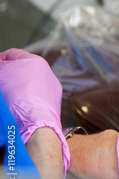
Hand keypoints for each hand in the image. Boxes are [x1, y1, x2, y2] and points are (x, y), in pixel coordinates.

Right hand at [0, 49, 68, 178]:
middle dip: (7, 76)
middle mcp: (47, 73)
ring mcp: (51, 89)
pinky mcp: (53, 104)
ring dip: (16, 89)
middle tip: (0, 85)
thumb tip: (1, 66)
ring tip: (7, 98)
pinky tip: (16, 108)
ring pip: (28, 85)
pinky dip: (25, 101)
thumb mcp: (0, 76)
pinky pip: (35, 98)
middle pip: (21, 70)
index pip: (11, 54)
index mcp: (35, 61)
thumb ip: (0, 67)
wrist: (35, 124)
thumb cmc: (17, 99)